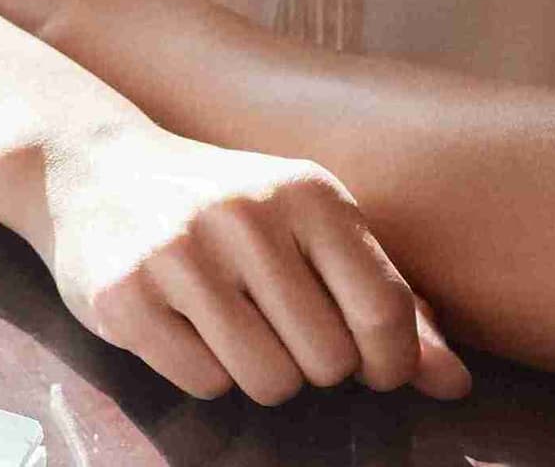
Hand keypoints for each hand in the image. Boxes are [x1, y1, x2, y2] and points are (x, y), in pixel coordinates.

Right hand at [32, 117, 470, 405]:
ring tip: (234, 329)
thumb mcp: (313, 231)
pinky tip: (185, 326)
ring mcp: (180, 252)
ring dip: (259, 375)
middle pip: (328, 362)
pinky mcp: (126, 294)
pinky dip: (203, 372)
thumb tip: (456, 385)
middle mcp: (246, 214)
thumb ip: (391, 304)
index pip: (385, 312)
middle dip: (313, 367)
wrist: (98, 167)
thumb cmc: (229, 210)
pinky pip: (203, 382)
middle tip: (280, 330)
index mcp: (309, 192)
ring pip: (268, 382)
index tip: (368, 366)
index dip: (389, 363)